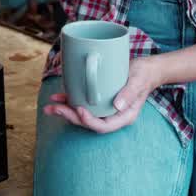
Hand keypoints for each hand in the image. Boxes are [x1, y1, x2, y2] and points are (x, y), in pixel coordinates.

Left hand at [42, 56, 165, 133]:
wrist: (146, 69)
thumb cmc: (144, 75)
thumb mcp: (138, 81)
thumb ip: (129, 93)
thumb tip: (117, 105)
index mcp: (124, 116)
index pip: (104, 126)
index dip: (89, 121)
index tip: (78, 110)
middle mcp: (113, 115)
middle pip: (89, 122)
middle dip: (70, 116)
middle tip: (53, 109)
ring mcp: (105, 109)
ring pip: (83, 114)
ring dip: (65, 111)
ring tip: (49, 106)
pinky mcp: (99, 100)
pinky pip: (83, 104)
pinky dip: (69, 101)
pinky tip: (58, 97)